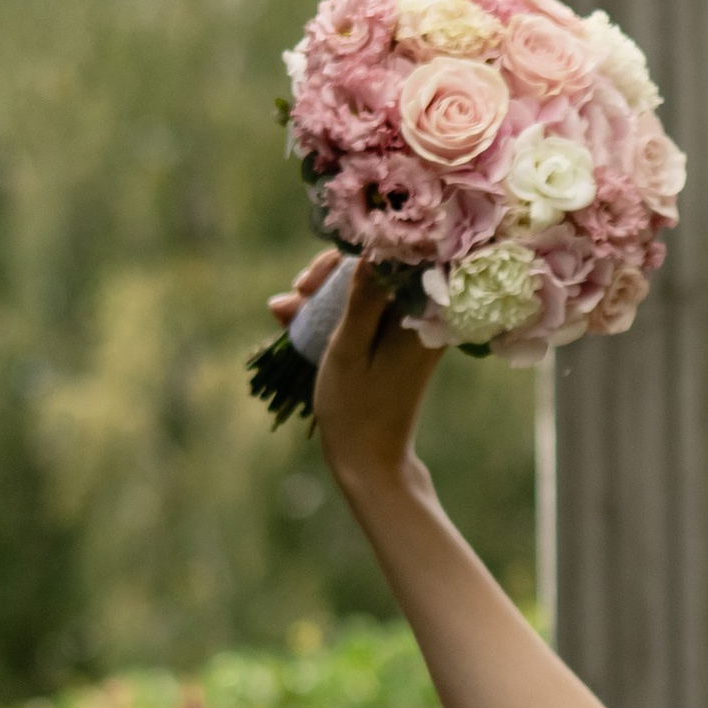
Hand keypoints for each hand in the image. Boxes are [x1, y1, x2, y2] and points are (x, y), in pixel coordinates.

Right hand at [268, 251, 438, 488]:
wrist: (370, 460)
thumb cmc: (357, 409)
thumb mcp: (350, 349)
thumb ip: (363, 298)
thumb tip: (375, 248)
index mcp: (422, 315)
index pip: (392, 256)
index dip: (347, 257)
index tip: (312, 282)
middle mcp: (422, 316)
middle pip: (375, 268)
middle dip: (328, 278)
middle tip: (296, 294)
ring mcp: (408, 329)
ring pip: (363, 289)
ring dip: (322, 296)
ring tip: (284, 312)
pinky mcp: (394, 341)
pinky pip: (363, 312)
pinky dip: (330, 314)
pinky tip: (294, 322)